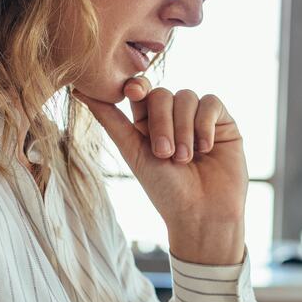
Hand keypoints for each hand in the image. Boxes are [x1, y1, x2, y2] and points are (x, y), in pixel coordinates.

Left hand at [74, 77, 246, 264]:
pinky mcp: (223, 123)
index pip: (141, 92)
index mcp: (148, 124)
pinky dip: (205, 124)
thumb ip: (110, 120)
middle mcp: (174, 118)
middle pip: (163, 94)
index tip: (133, 92)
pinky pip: (211, 103)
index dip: (136, 86)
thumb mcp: (133, 153)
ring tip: (186, 159)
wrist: (203, 215)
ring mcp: (199, 119)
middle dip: (162, 123)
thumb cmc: (166, 191)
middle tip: (165, 154)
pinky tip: (205, 148)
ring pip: (187, 97)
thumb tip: (78, 91)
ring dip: (184, 129)